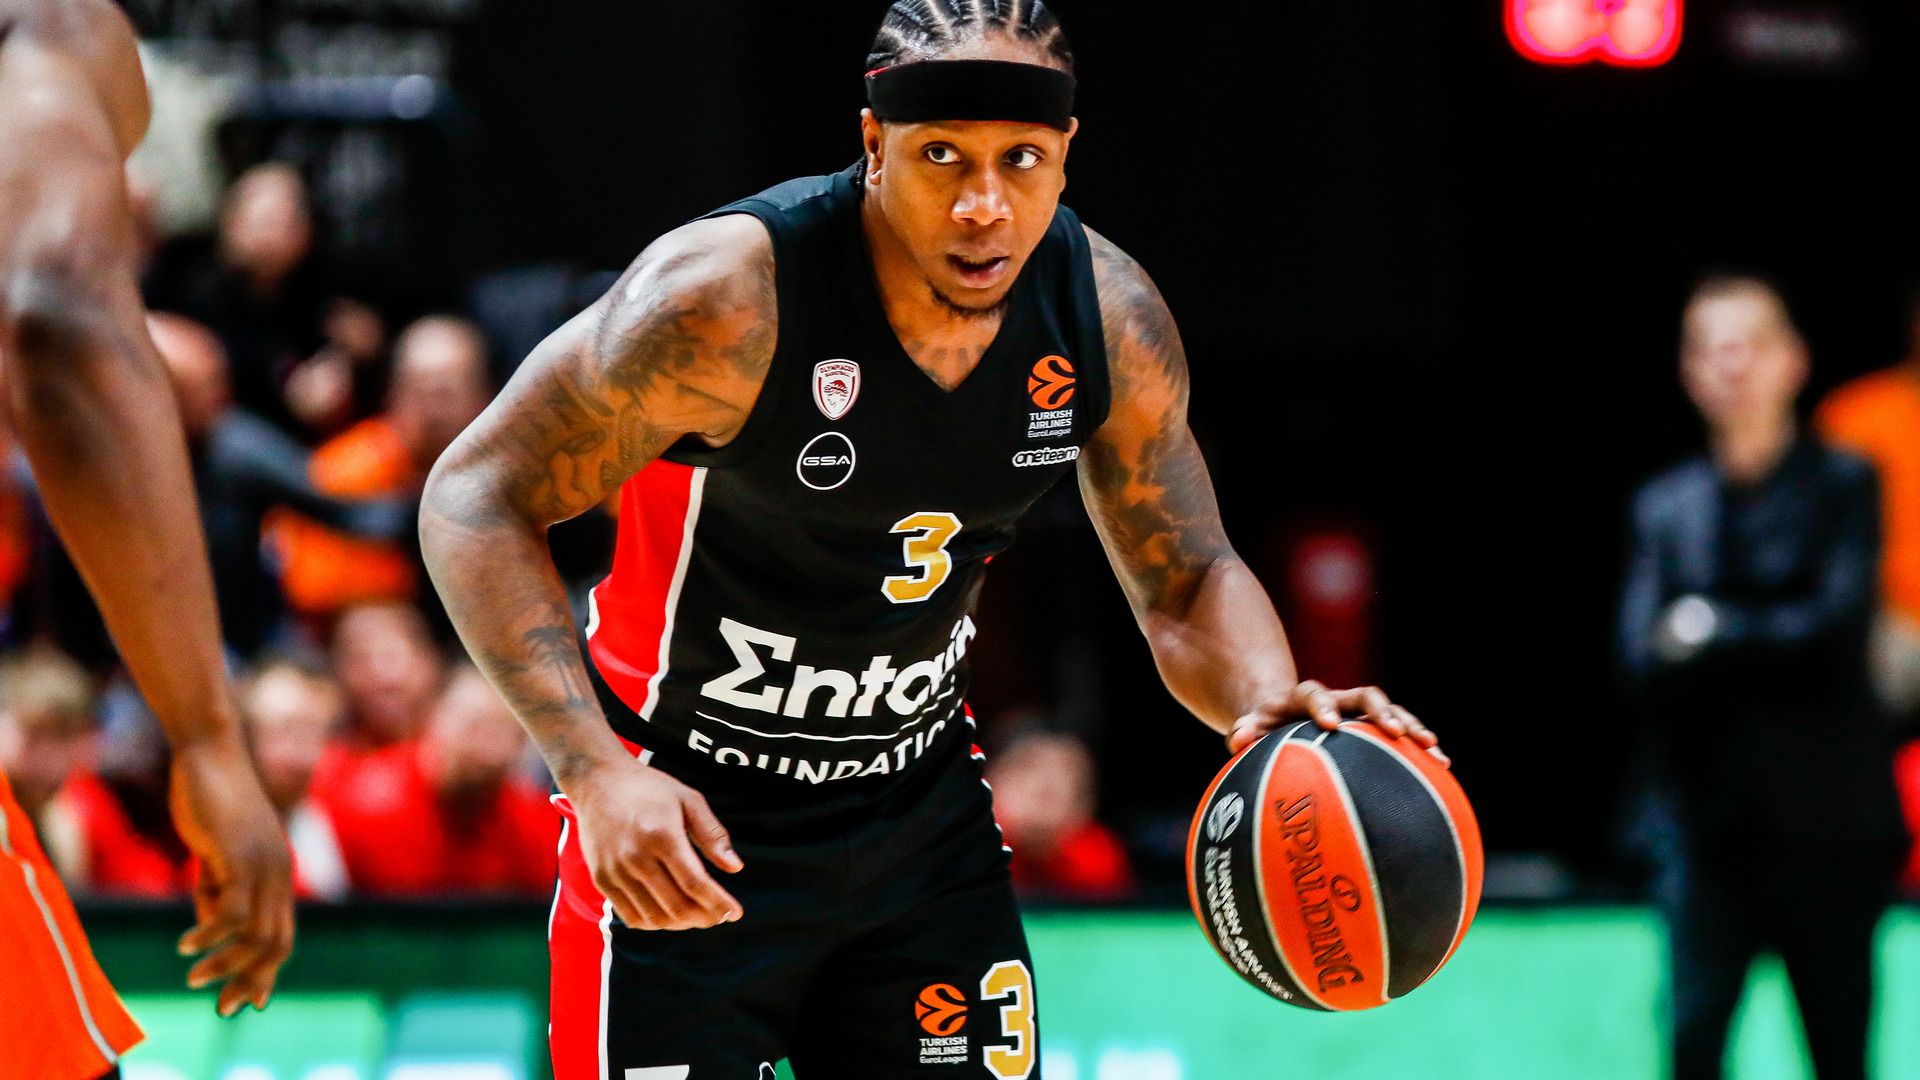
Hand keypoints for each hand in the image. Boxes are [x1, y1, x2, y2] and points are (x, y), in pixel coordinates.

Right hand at [168, 739, 295, 1016]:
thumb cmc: (208, 799)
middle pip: (277, 943)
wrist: (209, 753)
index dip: (265, 973)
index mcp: (277, 873)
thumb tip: (210, 928)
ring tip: (195, 978)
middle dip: (250, 981)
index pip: (283, 935)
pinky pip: (232, 911)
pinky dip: (209, 935)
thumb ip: (216, 887)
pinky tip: (186, 945)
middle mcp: (279, 872)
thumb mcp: (214, 853)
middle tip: (221, 1007)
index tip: (244, 1002)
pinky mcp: (239, 855)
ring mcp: (264, 864)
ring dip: (225, 964)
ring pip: (257, 934)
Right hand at [570, 758, 744, 930]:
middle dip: (705, 918)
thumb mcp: (688, 799)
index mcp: (662, 836)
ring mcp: (616, 872)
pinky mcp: (601, 880)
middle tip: (719, 916)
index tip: (736, 913)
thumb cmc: (649, 788)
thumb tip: (735, 867)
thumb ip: (712, 834)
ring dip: (682, 924)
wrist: (598, 781)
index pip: (695, 883)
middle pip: (677, 906)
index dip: (718, 903)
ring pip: (655, 917)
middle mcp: (636, 858)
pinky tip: (669, 915)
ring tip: (697, 916)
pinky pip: (631, 916)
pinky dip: (655, 923)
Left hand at [1227, 680, 1445, 766]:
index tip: (1329, 722)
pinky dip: (1420, 746)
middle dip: (1382, 711)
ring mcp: (1360, 712)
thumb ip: (1244, 730)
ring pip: (1391, 712)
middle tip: (1394, 731)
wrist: (1285, 714)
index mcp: (1304, 697)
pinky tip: (1443, 767)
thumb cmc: (1265, 726)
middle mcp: (1338, 699)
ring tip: (1435, 749)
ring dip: (1412, 727)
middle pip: (1365, 695)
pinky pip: (1401, 733)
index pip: (1314, 693)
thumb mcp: (1250, 726)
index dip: (1323, 704)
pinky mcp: (1375, 726)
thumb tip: (1236, 739)